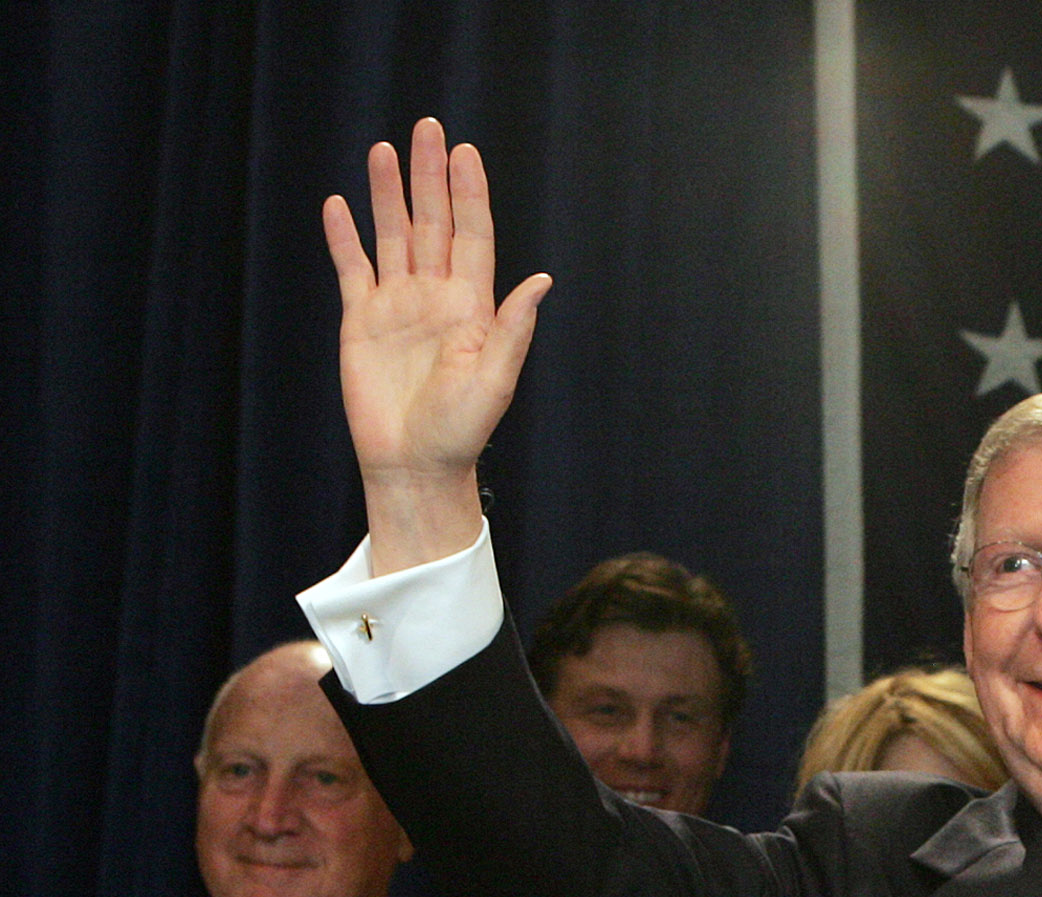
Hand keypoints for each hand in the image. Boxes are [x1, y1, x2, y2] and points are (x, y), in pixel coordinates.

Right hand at [321, 118, 552, 568]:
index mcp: (472, 307)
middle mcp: (435, 297)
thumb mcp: (495, 380)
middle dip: (431, 177)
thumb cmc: (461, 430)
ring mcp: (397, 305)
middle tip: (428, 128)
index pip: (471, 237)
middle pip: (431, 224)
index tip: (466, 154)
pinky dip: (344, 237)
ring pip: (392, 236)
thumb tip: (541, 279)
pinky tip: (339, 205)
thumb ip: (513, 328)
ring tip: (385, 151)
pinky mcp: (361, 321)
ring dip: (389, 194)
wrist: (414, 463)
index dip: (469, 195)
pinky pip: (352, 269)